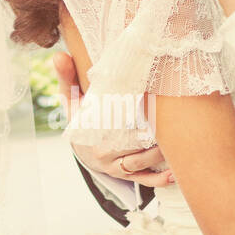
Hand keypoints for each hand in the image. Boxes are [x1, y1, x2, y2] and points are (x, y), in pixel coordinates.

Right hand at [51, 51, 173, 186]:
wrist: (81, 145)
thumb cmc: (81, 117)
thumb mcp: (71, 99)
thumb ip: (67, 77)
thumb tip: (58, 55)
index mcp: (91, 133)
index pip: (112, 125)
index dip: (130, 117)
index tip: (148, 107)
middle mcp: (103, 153)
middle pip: (130, 145)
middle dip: (152, 138)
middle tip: (172, 125)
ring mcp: (115, 165)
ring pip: (139, 162)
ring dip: (159, 156)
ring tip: (176, 143)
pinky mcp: (125, 174)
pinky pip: (143, 179)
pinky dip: (158, 179)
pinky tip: (173, 173)